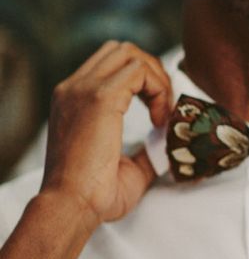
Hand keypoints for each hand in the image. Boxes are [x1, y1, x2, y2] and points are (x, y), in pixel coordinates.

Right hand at [41, 41, 172, 227]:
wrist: (70, 208)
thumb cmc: (93, 195)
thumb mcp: (123, 163)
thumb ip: (144, 146)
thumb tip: (168, 140)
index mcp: (71, 99)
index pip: (110, 63)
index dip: (142, 78)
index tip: (157, 112)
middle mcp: (73, 88)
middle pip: (122, 50)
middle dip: (152, 71)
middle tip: (164, 107)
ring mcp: (84, 90)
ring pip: (132, 55)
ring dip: (157, 79)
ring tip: (163, 114)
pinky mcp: (100, 98)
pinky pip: (140, 72)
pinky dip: (158, 90)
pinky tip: (159, 119)